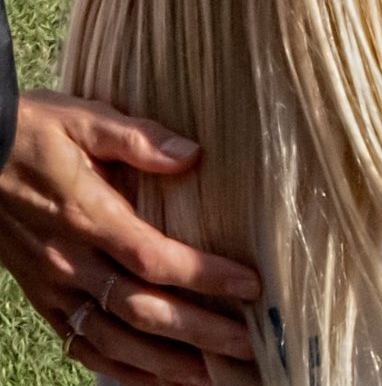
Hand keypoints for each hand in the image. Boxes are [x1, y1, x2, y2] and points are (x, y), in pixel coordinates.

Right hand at [0, 93, 259, 385]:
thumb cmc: (32, 132)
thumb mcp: (85, 120)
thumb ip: (139, 138)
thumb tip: (192, 153)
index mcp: (88, 217)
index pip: (154, 259)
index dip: (204, 276)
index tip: (250, 285)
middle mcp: (71, 261)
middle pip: (140, 310)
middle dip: (197, 332)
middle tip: (246, 344)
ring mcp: (53, 286)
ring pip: (112, 339)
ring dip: (163, 362)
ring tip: (212, 374)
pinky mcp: (41, 298)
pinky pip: (80, 344)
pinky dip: (118, 367)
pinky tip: (152, 377)